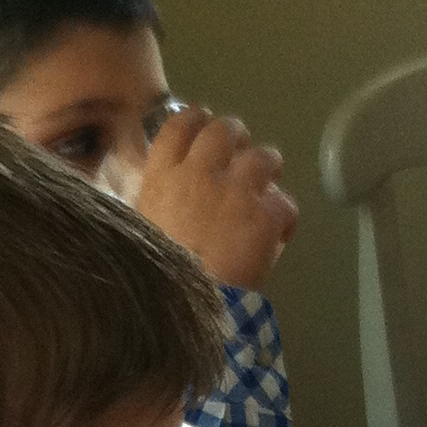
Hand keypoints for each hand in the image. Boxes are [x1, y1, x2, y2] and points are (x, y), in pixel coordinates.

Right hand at [127, 105, 297, 290]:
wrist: (183, 307)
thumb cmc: (155, 275)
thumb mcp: (140, 229)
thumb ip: (158, 203)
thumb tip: (172, 199)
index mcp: (163, 177)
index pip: (180, 125)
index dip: (196, 119)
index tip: (203, 124)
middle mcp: (200, 174)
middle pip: (224, 131)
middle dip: (236, 137)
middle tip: (240, 153)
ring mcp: (236, 192)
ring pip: (263, 157)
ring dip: (267, 168)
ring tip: (267, 184)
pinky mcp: (264, 217)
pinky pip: (285, 203)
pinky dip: (284, 216)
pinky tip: (278, 232)